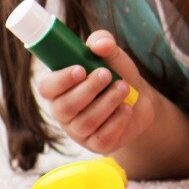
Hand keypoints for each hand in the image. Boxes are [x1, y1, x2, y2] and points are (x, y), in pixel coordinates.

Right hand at [35, 31, 154, 157]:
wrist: (141, 100)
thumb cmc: (117, 75)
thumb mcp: (112, 55)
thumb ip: (104, 43)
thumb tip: (100, 44)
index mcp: (60, 89)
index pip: (47, 88)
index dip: (60, 80)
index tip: (80, 69)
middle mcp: (64, 112)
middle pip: (64, 107)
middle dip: (88, 89)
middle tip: (107, 74)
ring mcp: (79, 131)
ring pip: (85, 122)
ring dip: (107, 102)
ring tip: (124, 87)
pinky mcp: (96, 145)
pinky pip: (102, 138)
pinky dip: (117, 120)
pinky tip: (126, 108)